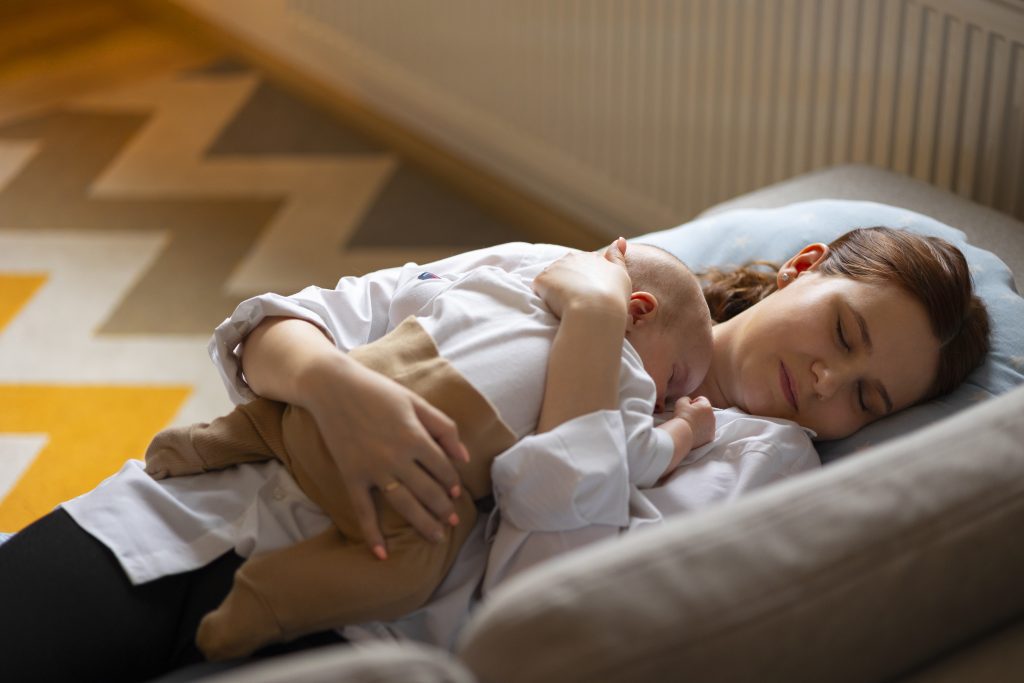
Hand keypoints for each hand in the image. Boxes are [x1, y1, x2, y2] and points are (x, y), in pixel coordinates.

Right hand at [301, 357, 469, 559]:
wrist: (332, 387)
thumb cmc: (378, 391)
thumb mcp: (416, 402)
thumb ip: (443, 427)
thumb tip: (464, 456)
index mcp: (415, 437)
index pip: (443, 469)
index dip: (452, 482)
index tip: (456, 493)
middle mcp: (397, 458)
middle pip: (428, 492)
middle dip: (443, 510)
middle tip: (452, 522)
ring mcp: (373, 470)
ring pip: (404, 505)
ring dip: (423, 524)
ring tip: (436, 536)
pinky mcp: (351, 476)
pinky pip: (363, 511)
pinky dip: (372, 534)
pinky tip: (382, 554)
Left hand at [532, 238, 631, 319]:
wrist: (594, 310)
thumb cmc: (612, 296)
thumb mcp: (621, 275)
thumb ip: (617, 257)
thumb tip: (619, 239)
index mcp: (592, 257)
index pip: (585, 266)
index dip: (586, 282)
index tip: (589, 295)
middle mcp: (572, 257)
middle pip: (566, 270)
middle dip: (568, 283)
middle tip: (577, 301)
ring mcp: (555, 267)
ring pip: (552, 278)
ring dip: (555, 289)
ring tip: (566, 305)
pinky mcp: (542, 279)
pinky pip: (540, 289)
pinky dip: (545, 298)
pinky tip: (555, 307)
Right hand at [657, 396, 715, 482]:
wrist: (679, 437)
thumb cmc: (678, 419)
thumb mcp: (680, 403)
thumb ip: (685, 400)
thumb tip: (687, 401)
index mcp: (706, 407)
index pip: (700, 400)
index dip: (691, 403)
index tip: (684, 410)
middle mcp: (712, 418)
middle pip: (704, 412)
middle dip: (696, 414)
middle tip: (684, 419)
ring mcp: (711, 430)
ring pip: (704, 424)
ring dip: (698, 424)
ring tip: (686, 428)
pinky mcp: (708, 441)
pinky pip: (703, 434)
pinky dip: (698, 434)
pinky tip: (690, 436)